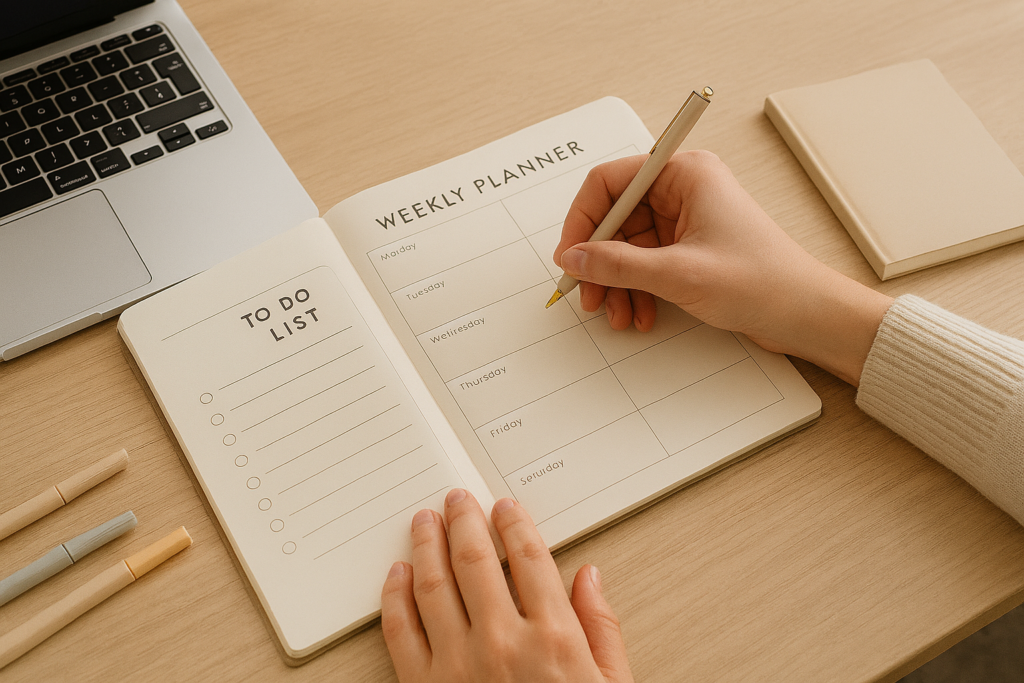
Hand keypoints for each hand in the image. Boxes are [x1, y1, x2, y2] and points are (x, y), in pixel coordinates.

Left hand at [381, 489, 633, 682]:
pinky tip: (397, 576)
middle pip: (475, 559)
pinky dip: (394, 597)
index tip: (503, 507)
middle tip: (456, 499)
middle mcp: (501, 643)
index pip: (528, 557)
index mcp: (553, 638)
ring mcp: (457, 666)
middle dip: (464, 520)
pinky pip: (400, 631)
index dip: (513, 523)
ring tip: (424, 521)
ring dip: (426, 545)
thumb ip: (602, 628)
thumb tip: (588, 576)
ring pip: (433, 585)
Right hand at [553, 150, 892, 384]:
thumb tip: (576, 257)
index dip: (583, 219)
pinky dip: (636, 289)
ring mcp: (686, 220)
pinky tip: (640, 313)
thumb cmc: (762, 281)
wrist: (804, 314)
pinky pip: (645, 263)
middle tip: (590, 295)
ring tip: (618, 313)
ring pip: (628, 246)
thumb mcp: (678, 274)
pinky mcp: (690, 248)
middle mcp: (683, 190)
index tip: (571, 255)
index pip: (610, 181)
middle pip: (616, 218)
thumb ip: (618, 264)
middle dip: (600, 261)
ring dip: (617, 282)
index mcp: (685, 174)